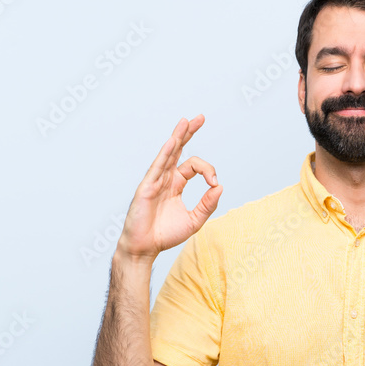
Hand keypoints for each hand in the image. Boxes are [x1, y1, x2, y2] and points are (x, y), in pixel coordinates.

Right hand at [116, 115, 222, 260]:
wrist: (145, 248)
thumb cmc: (165, 235)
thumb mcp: (194, 220)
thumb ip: (208, 204)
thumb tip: (220, 186)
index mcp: (175, 184)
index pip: (193, 166)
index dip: (208, 170)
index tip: (214, 182)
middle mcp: (165, 179)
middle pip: (178, 150)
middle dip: (189, 133)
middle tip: (200, 118)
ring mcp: (155, 181)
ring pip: (168, 153)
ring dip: (178, 136)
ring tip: (186, 120)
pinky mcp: (147, 187)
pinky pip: (158, 166)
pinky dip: (166, 153)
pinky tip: (173, 141)